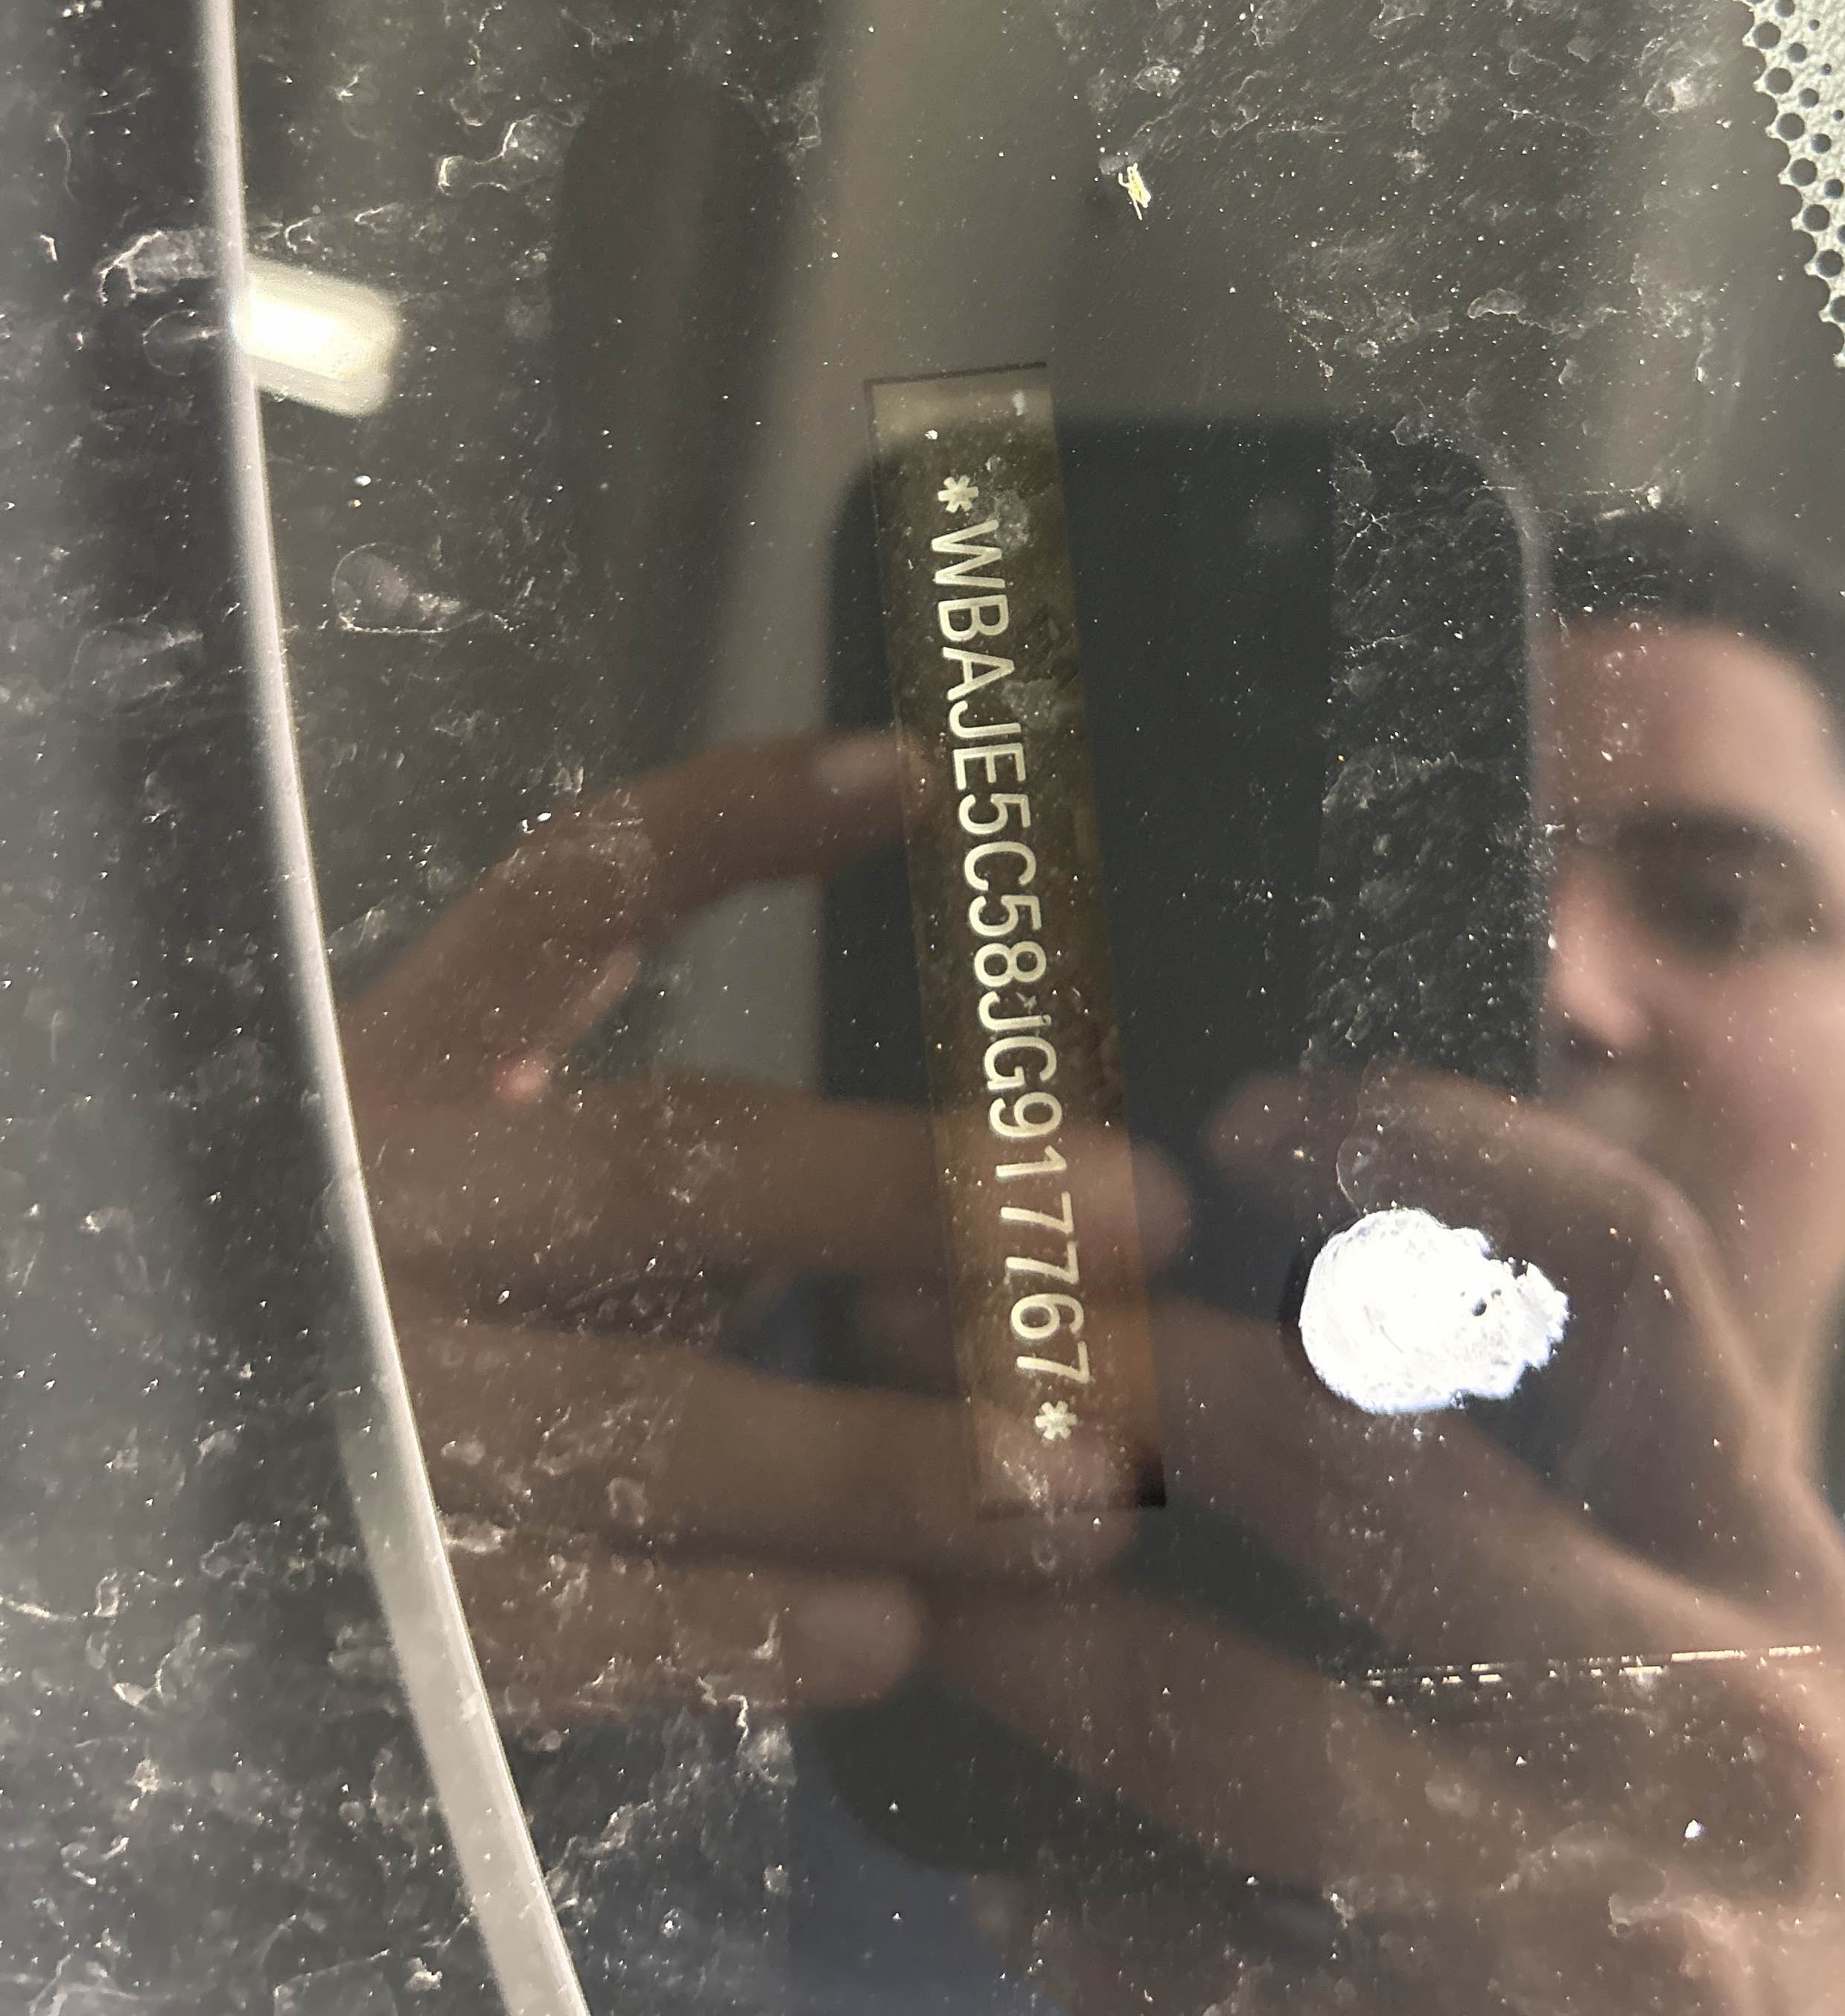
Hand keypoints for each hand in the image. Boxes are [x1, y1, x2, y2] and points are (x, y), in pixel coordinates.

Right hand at [343, 735, 1164, 1727]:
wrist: (152, 1464)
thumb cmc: (418, 1257)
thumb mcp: (491, 1101)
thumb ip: (660, 1006)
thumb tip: (895, 796)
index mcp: (410, 1065)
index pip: (562, 901)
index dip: (729, 827)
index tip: (910, 772)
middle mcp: (387, 1211)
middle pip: (661, 1175)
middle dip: (909, 1191)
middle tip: (1134, 1210)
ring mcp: (377, 1409)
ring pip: (647, 1421)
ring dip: (875, 1455)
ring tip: (1078, 1485)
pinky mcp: (381, 1600)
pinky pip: (570, 1622)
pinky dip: (728, 1631)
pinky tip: (882, 1630)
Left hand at [936, 1069, 1844, 2014]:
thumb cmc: (1723, 1910)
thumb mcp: (1716, 1679)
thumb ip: (1575, 1515)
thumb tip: (1270, 1311)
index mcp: (1776, 1568)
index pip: (1633, 1261)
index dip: (1437, 1144)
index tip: (1242, 1118)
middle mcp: (1734, 1722)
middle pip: (1366, 1466)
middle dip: (1116, 1388)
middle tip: (941, 1344)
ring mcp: (1623, 1923)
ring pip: (1255, 1736)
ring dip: (1045, 1649)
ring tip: (922, 1591)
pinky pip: (1222, 1973)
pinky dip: (1084, 1908)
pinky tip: (999, 1858)